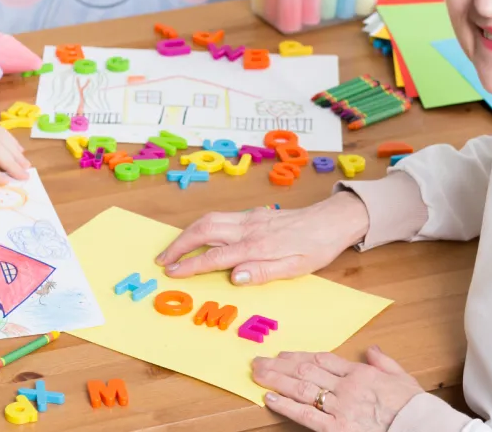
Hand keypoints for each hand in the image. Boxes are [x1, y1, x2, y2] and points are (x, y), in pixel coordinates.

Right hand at [154, 193, 369, 284]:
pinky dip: (201, 226)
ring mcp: (249, 218)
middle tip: (161, 260)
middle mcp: (248, 227)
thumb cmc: (316, 248)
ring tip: (172, 249)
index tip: (171, 273)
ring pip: (208, 220)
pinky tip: (197, 235)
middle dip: (178, 245)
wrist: (331, 220)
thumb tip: (234, 277)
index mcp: (257, 245)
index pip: (214, 256)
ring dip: (186, 234)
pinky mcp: (252, 214)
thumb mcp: (295, 268)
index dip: (190, 265)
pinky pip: (219, 217)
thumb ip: (263, 272)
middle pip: (203, 230)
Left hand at [252, 348, 423, 430]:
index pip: (323, 359)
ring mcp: (341, 407)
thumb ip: (384, 362)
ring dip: (276, 380)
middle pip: (306, 370)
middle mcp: (347, 386)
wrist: (422, 427)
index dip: (299, 356)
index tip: (284, 354)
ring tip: (257, 374)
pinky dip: (285, 405)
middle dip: (280, 365)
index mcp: (361, 373)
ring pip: (301, 388)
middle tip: (259, 361)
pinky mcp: (338, 428)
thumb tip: (372, 349)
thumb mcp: (403, 378)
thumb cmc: (415, 407)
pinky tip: (269, 397)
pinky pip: (306, 414)